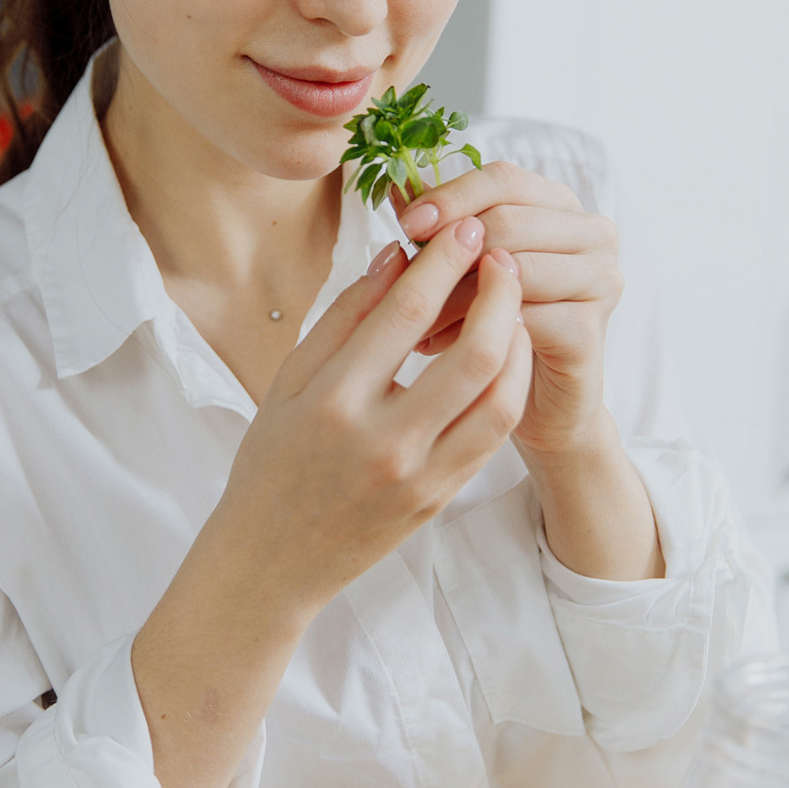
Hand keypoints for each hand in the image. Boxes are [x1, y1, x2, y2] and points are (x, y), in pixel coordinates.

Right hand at [205, 215, 531, 616]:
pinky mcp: (440, 498)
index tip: (465, 226)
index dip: (445, 262)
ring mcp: (418, 476)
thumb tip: (398, 252)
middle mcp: (381, 442)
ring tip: (512, 301)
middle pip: (473, 354)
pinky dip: (510, 384)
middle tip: (504, 254)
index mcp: (331, 402)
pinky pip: (494, 434)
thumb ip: (344, 315)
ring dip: (517, 339)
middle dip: (499, 293)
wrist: (271, 560)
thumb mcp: (288, 379)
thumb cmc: (273, 459)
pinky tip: (506, 352)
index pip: (405, 314)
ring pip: (499, 397)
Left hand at [396, 161, 623, 457]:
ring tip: (414, 321)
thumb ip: (439, 226)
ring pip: (513, 268)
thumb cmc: (492, 327)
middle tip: (403, 283)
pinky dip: (473, 332)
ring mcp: (600, 281)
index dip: (451, 197)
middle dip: (448, 250)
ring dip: (454, 295)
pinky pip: (522, 318)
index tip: (406, 224)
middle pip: (508, 220)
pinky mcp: (590, 330)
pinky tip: (439, 347)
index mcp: (559, 205)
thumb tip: (394, 186)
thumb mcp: (462, 270)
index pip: (502, 179)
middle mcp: (592, 234)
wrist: (535, 405)